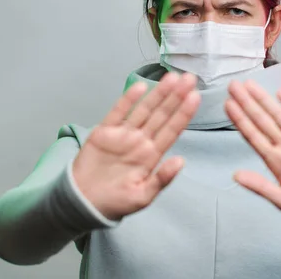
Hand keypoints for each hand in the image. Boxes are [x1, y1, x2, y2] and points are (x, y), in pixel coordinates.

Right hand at [72, 72, 199, 220]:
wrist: (84, 202)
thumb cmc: (116, 202)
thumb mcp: (143, 196)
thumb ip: (162, 179)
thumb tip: (181, 161)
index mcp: (152, 154)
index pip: (172, 129)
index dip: (184, 113)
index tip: (196, 97)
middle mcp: (141, 140)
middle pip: (162, 115)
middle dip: (176, 96)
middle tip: (189, 78)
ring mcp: (123, 134)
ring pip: (144, 109)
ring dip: (158, 93)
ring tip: (172, 77)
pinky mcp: (104, 131)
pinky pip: (118, 112)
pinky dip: (128, 99)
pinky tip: (141, 86)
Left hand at [225, 80, 280, 222]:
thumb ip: (260, 187)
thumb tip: (235, 176)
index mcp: (274, 160)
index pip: (252, 135)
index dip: (239, 120)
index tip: (227, 104)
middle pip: (262, 120)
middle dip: (247, 103)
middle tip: (232, 85)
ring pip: (279, 115)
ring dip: (264, 99)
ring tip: (250, 85)